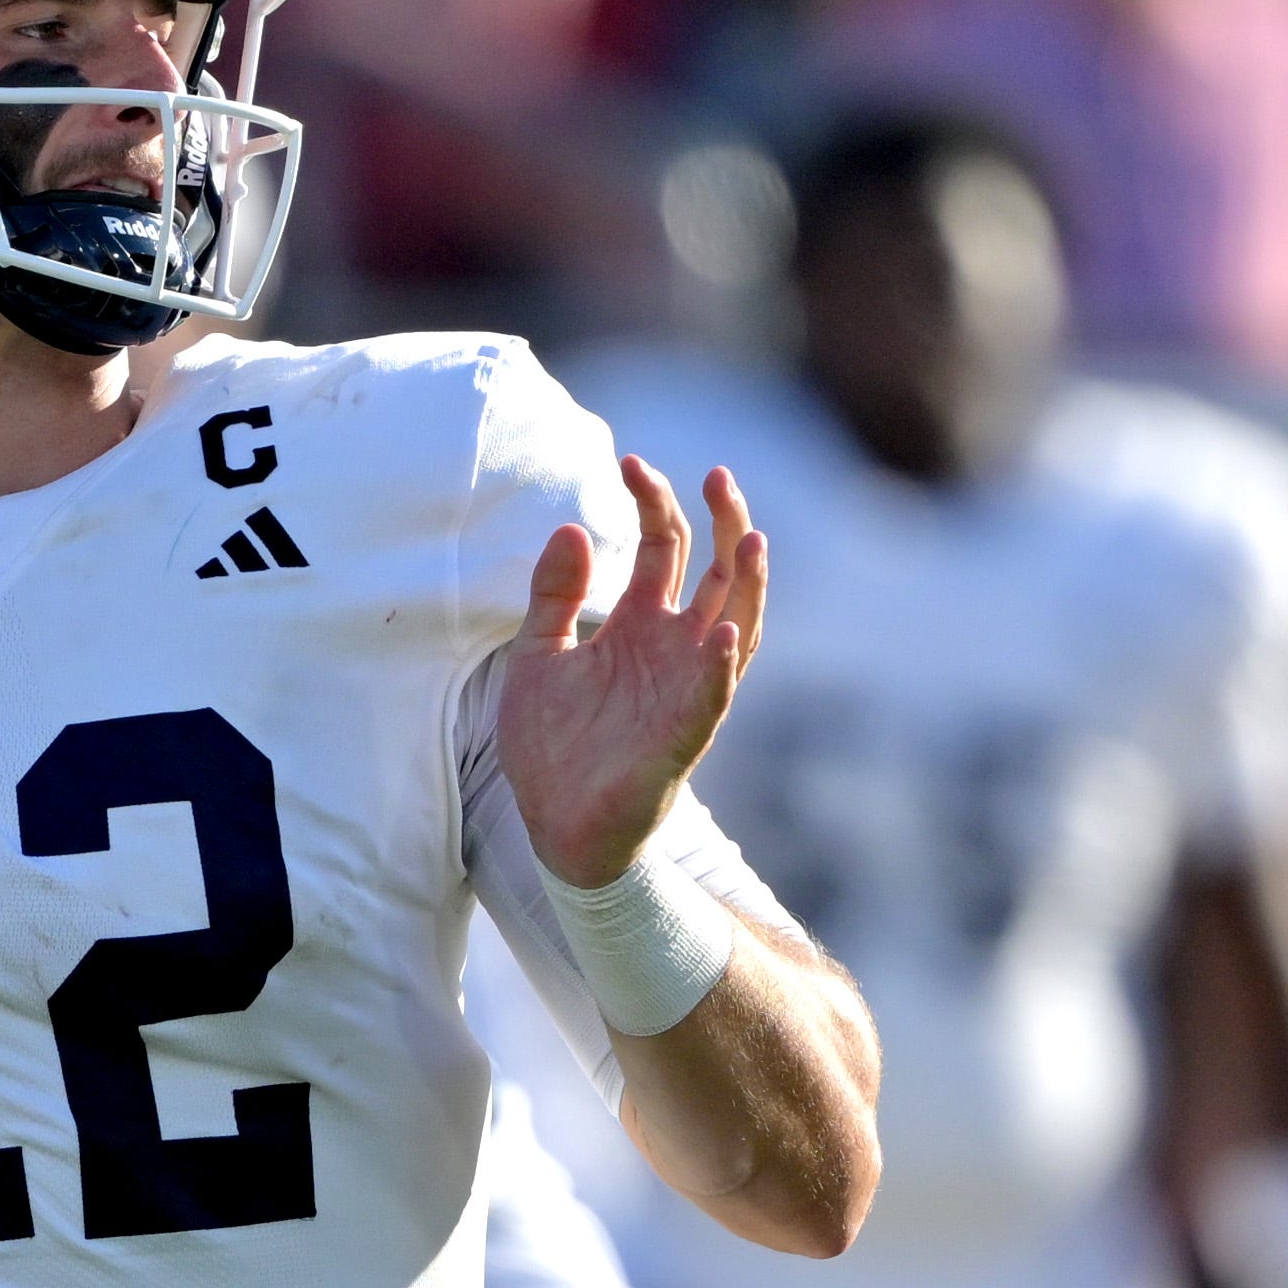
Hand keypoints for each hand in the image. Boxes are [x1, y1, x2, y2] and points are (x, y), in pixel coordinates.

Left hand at [497, 458, 763, 887]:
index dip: (654, 500)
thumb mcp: (536, 656)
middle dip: (725, 522)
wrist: (553, 826)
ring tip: (751, 539)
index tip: (631, 461)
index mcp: (639, 624)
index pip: (665, 545)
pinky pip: (713, 697)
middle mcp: (673, 649)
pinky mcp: (682, 736)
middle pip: (717, 572)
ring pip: (737, 625)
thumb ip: (553, 595)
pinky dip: (723, 666)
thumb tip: (570, 526)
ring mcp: (685, 689)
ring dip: (747, 585)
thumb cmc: (552, 747)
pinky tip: (727, 633)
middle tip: (720, 475)